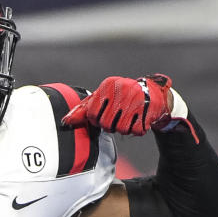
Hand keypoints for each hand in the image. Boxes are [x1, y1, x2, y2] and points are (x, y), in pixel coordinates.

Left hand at [62, 74, 179, 135]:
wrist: (153, 92)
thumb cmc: (120, 97)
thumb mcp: (102, 97)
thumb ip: (83, 109)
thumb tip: (64, 121)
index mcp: (107, 85)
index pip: (92, 113)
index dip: (95, 120)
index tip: (101, 117)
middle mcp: (122, 90)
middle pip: (106, 124)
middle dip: (109, 126)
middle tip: (115, 119)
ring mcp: (136, 99)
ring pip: (121, 129)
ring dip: (123, 129)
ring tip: (127, 119)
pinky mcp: (149, 108)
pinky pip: (137, 130)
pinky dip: (137, 130)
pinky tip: (138, 121)